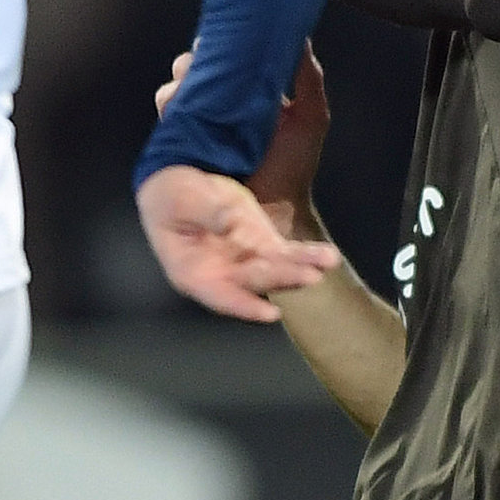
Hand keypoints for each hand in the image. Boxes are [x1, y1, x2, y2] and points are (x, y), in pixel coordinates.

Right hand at [138, 163, 339, 321]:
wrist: (183, 186)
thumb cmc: (172, 197)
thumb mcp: (180, 199)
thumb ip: (206, 212)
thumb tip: (230, 223)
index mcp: (193, 273)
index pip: (221, 296)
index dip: (245, 306)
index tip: (270, 313)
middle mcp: (222, 275)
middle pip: (255, 281)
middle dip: (283, 278)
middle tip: (310, 276)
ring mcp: (244, 262)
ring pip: (276, 271)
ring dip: (302, 268)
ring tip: (327, 262)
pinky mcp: (261, 246)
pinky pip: (286, 255)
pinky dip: (306, 255)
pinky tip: (326, 256)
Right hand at [156, 47, 331, 233]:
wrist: (280, 211)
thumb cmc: (293, 166)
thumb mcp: (310, 118)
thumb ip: (308, 79)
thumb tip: (301, 39)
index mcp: (242, 96)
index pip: (218, 63)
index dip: (210, 51)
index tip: (212, 46)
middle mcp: (216, 110)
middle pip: (189, 75)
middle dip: (187, 67)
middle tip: (194, 71)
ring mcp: (198, 131)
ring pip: (173, 97)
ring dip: (175, 90)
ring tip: (186, 94)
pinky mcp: (183, 153)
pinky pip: (167, 128)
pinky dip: (169, 116)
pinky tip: (176, 114)